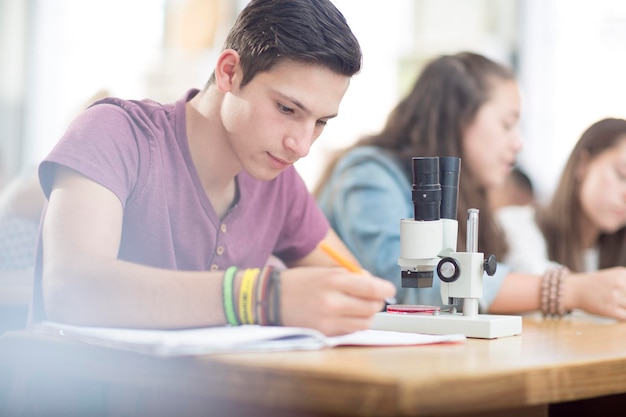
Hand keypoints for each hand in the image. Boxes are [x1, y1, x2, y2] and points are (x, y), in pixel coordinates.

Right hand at [279, 267, 395, 335]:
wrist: (271, 299)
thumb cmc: (302, 282)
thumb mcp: (326, 272)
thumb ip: (352, 278)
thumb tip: (376, 286)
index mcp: (333, 280)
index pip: (371, 288)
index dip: (385, 289)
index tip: (388, 289)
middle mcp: (332, 301)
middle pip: (371, 307)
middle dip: (376, 302)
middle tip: (372, 298)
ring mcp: (328, 320)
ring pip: (364, 322)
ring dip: (366, 315)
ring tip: (356, 307)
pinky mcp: (324, 333)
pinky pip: (350, 331)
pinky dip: (352, 324)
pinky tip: (342, 316)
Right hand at [567, 267, 625, 319]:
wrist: (573, 289)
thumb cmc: (594, 284)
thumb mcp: (615, 276)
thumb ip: (625, 282)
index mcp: (622, 273)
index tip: (622, 294)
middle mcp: (619, 283)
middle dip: (625, 300)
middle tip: (617, 299)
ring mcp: (614, 296)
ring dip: (623, 307)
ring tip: (614, 304)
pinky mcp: (609, 309)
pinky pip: (625, 316)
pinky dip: (622, 316)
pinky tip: (616, 312)